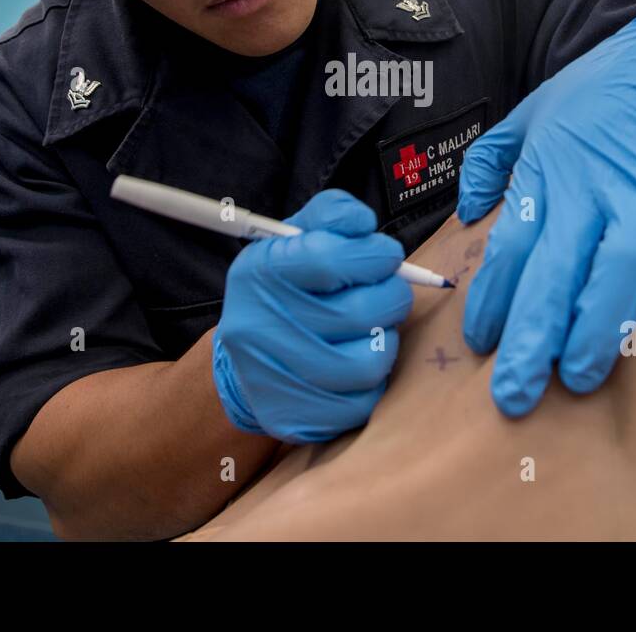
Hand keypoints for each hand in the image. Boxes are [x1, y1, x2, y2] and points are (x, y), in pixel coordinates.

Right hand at [212, 189, 413, 441]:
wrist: (243, 361)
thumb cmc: (284, 289)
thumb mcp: (295, 239)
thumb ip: (332, 216)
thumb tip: (363, 223)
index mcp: (258, 273)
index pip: (329, 258)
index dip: (374, 254)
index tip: (386, 254)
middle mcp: (258, 327)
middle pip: (360, 312)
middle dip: (392, 295)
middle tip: (388, 291)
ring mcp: (274, 378)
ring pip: (370, 361)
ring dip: (387, 339)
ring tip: (375, 327)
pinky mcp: (295, 419)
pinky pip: (364, 400)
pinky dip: (374, 378)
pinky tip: (358, 358)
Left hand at [456, 6, 635, 415]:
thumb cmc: (597, 91)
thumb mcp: (530, 114)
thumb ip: (491, 161)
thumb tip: (468, 211)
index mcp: (547, 174)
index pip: (510, 246)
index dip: (492, 298)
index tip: (479, 344)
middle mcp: (591, 189)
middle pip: (554, 270)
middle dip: (531, 336)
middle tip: (515, 393)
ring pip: (616, 269)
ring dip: (597, 327)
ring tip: (580, 377)